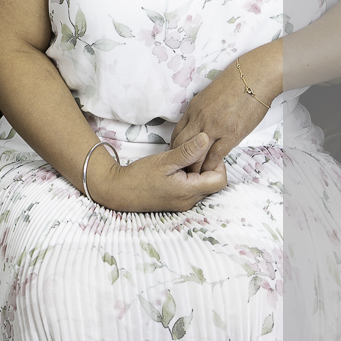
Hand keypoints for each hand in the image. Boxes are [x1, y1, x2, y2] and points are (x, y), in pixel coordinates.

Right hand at [93, 135, 227, 212]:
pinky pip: (193, 187)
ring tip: (183, 158)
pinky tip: (178, 165)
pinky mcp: (177, 200)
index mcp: (189, 191)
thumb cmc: (140, 176)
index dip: (217, 163)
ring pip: (203, 184)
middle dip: (208, 165)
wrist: (120, 191)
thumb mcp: (164, 160)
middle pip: (213, 183)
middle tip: (193, 152)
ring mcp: (184, 202)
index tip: (203, 151)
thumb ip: (187, 151)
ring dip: (198, 169)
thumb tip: (206, 138)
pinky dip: (190, 174)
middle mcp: (190, 200)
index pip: (220, 180)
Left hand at [169, 55, 276, 173]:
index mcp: (194, 107)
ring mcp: (214, 127)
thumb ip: (202, 110)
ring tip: (195, 177)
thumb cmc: (236, 81)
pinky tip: (211, 172)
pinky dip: (211, 167)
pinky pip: (214, 157)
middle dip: (180, 161)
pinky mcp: (230, 135)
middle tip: (184, 170)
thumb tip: (201, 122)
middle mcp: (200, 118)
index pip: (177, 133)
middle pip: (181, 146)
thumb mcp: (210, 94)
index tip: (179, 157)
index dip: (176, 148)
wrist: (254, 76)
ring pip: (195, 155)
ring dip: (194, 168)